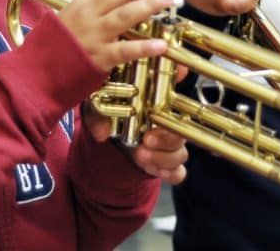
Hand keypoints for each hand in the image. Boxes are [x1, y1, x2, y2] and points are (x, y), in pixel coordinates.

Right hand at [57, 0, 175, 71]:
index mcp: (82, 4)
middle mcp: (88, 17)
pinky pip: (124, 50)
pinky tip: (161, 44)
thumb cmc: (55, 44)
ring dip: (149, 6)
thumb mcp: (69, 13)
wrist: (36, 74)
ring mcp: (94, 37)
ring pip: (124, 16)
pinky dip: (143, 47)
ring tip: (168, 0)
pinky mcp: (98, 59)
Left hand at [82, 67, 189, 184]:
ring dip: (162, 157)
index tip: (153, 118)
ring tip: (140, 155)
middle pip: (181, 133)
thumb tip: (101, 133)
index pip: (174, 107)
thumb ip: (98, 117)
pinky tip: (156, 170)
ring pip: (181, 154)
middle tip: (146, 140)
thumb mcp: (99, 112)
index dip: (168, 114)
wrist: (113, 140)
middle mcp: (169, 127)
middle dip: (165, 139)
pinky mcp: (168, 166)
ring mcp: (170, 148)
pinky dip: (171, 174)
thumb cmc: (111, 118)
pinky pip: (179, 173)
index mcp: (158, 107)